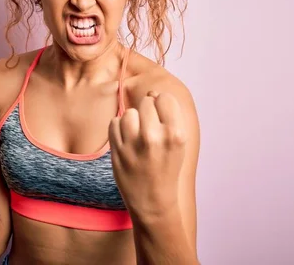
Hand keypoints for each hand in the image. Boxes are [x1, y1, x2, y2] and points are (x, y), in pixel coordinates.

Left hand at [108, 91, 186, 215]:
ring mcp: (133, 144)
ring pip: (129, 112)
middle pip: (146, 102)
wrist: (153, 201)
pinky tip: (127, 142)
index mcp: (175, 134)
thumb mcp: (179, 144)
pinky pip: (114, 123)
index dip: (161, 105)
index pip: (165, 98)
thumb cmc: (167, 168)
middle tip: (149, 131)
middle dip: (147, 113)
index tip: (161, 117)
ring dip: (132, 120)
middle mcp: (154, 137)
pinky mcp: (117, 150)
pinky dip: (119, 129)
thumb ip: (168, 117)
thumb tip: (152, 93)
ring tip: (137, 136)